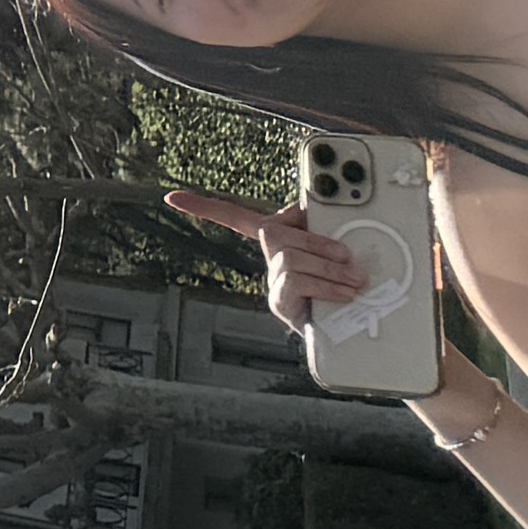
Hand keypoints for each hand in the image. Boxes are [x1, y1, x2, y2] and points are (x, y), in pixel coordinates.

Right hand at [164, 181, 382, 322]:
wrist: (355, 330)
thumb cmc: (348, 283)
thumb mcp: (335, 248)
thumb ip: (322, 221)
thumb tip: (312, 204)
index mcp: (278, 242)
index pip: (235, 218)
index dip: (204, 207)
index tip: (171, 199)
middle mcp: (270, 262)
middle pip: (273, 232)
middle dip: (314, 240)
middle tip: (349, 256)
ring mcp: (274, 284)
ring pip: (288, 256)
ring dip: (328, 267)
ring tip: (356, 280)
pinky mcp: (282, 305)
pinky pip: (294, 281)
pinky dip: (325, 284)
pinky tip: (345, 293)